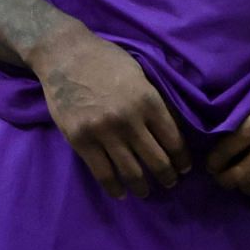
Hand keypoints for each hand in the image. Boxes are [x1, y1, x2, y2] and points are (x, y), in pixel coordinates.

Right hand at [30, 19, 186, 199]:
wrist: (65, 55)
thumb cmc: (106, 60)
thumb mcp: (140, 74)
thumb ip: (154, 101)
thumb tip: (171, 127)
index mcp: (148, 100)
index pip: (173, 139)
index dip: (182, 158)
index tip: (184, 167)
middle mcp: (129, 120)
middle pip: (156, 160)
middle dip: (168, 175)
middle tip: (171, 182)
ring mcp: (103, 132)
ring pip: (131, 171)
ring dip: (143, 186)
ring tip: (147, 191)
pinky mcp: (80, 140)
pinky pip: (102, 172)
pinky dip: (113, 187)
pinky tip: (120, 193)